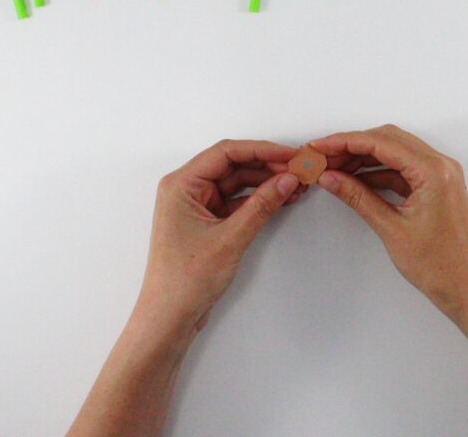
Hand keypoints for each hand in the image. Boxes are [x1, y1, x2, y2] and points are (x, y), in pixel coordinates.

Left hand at [135, 139, 304, 341]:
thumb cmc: (184, 280)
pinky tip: (281, 199)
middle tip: (298, 170)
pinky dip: (258, 200)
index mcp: (181, 185)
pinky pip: (237, 201)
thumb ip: (261, 206)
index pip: (226, 153)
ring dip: (266, 183)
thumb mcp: (230, 238)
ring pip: (237, 183)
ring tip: (296, 185)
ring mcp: (197, 206)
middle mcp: (186, 190)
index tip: (289, 155)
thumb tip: (287, 180)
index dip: (261, 150)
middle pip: (233, 165)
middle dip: (267, 166)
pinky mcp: (207, 222)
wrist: (169, 317)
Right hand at [311, 125, 467, 323]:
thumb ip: (358, 197)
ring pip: (395, 152)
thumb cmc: (439, 265)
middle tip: (324, 157)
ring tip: (335, 169)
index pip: (381, 142)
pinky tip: (356, 181)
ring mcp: (441, 175)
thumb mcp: (391, 228)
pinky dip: (379, 172)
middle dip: (353, 145)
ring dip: (365, 157)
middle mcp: (441, 166)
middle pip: (389, 140)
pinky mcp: (437, 187)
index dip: (345, 142)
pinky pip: (404, 169)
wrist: (467, 289)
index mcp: (433, 171)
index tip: (321, 146)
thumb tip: (331, 177)